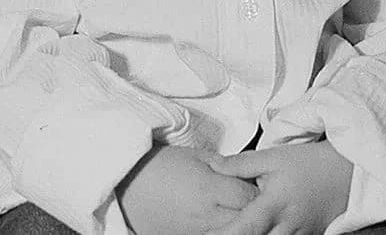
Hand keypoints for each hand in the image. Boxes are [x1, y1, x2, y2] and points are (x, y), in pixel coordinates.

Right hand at [116, 145, 258, 234]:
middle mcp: (205, 217)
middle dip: (254, 210)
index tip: (260, 182)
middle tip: (252, 198)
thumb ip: (226, 166)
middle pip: (246, 221)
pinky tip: (222, 220)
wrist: (124, 185)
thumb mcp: (196, 157)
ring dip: (239, 222)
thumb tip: (249, 173)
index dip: (258, 190)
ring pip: (233, 233)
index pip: (249, 197)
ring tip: (236, 210)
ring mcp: (196, 234)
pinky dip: (223, 229)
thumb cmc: (160, 165)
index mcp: (208, 190)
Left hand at [207, 140, 351, 234]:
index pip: (243, 229)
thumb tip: (213, 166)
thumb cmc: (310, 163)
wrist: (349, 172)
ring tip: (235, 231)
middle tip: (212, 234)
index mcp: (274, 205)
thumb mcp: (274, 157)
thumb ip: (241, 165)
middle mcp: (287, 227)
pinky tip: (264, 232)